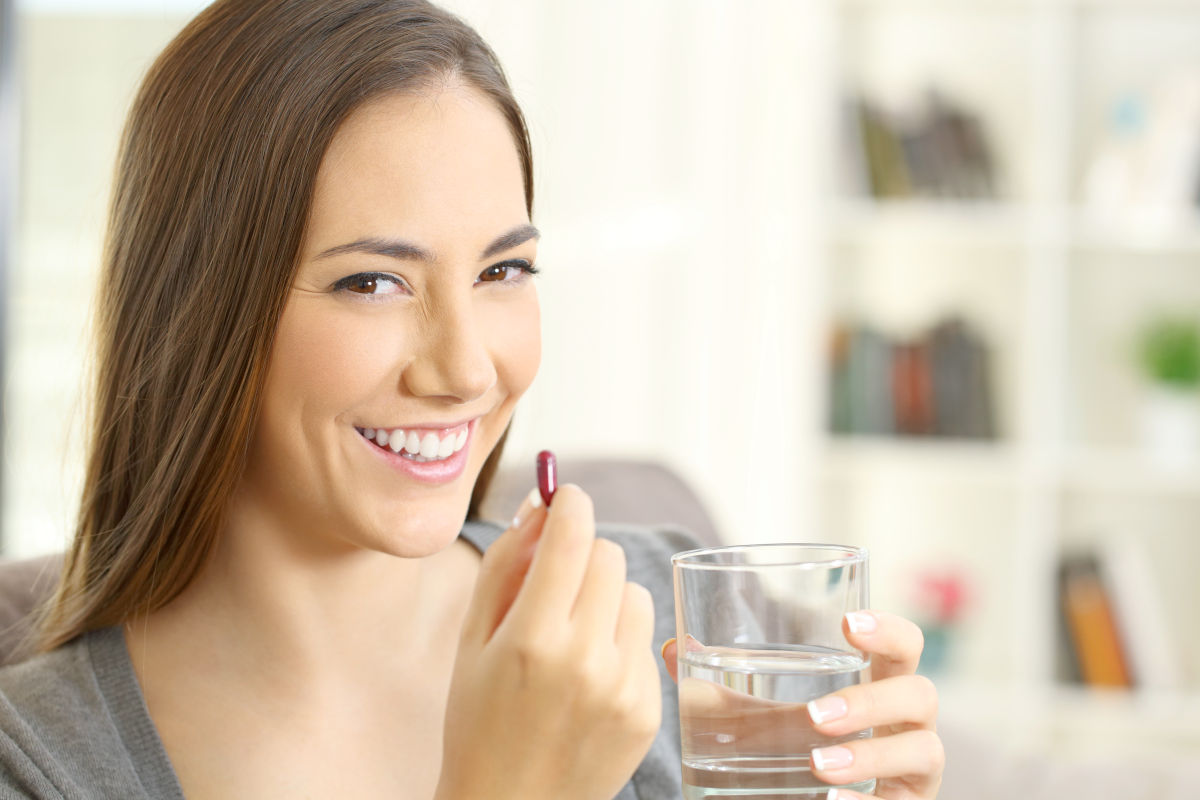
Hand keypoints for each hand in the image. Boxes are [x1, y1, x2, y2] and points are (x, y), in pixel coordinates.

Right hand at [437, 485, 660, 799]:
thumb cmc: (477, 721)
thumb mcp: (471, 640)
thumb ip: (504, 565)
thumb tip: (540, 505)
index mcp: (532, 639)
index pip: (572, 536)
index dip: (570, 503)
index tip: (566, 497)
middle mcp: (585, 661)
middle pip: (609, 555)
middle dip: (584, 553)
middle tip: (558, 578)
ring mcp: (624, 689)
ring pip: (635, 593)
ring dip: (608, 597)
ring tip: (574, 635)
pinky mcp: (648, 711)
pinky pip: (646, 641)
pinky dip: (621, 642)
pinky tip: (589, 674)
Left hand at [661, 610, 943, 799]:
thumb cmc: (788, 763)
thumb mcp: (755, 728)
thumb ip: (721, 694)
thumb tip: (673, 648)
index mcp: (877, 687)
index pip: (903, 646)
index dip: (888, 629)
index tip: (847, 624)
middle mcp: (905, 726)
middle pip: (921, 694)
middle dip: (872, 701)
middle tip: (815, 714)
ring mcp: (914, 773)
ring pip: (923, 751)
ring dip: (869, 755)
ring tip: (817, 762)